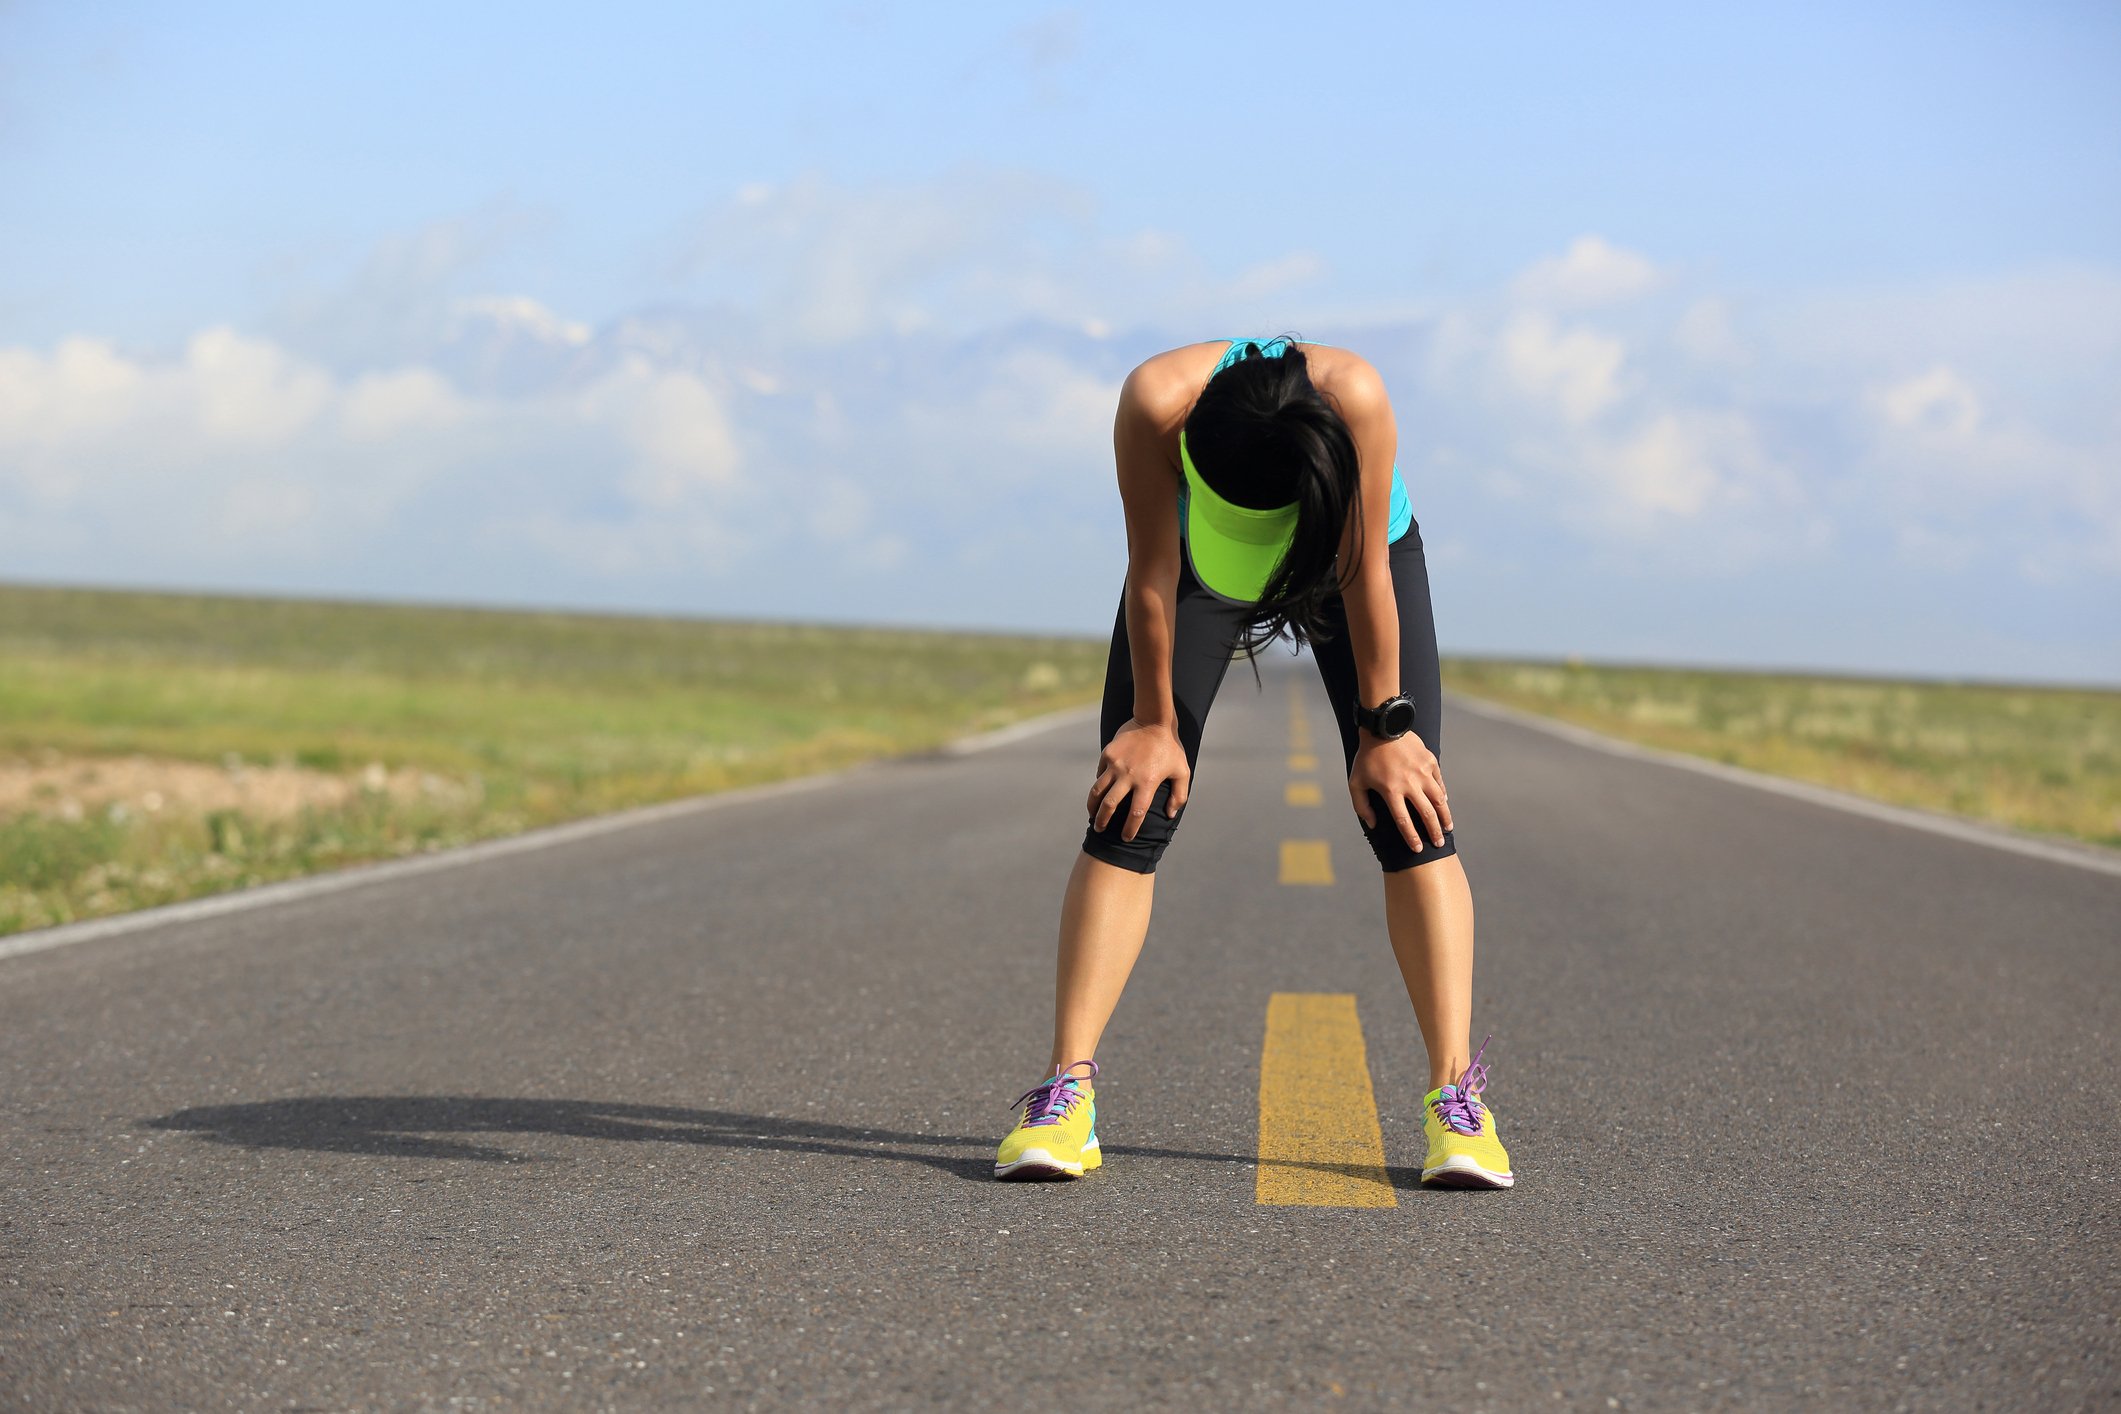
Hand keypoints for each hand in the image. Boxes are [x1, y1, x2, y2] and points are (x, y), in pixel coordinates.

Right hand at [1087, 718, 1189, 841]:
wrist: (1154, 720)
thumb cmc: (1170, 748)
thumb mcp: (1182, 772)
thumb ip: (1179, 795)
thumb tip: (1170, 814)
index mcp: (1147, 783)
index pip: (1136, 814)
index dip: (1130, 829)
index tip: (1126, 837)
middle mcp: (1129, 776)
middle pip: (1109, 805)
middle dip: (1102, 821)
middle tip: (1100, 829)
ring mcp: (1115, 764)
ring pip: (1098, 791)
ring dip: (1093, 806)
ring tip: (1092, 815)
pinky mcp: (1108, 754)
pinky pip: (1100, 774)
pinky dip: (1099, 784)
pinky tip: (1101, 791)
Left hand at [1348, 732, 1452, 852]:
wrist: (1383, 727)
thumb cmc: (1366, 757)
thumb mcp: (1355, 781)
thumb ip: (1361, 806)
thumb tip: (1372, 824)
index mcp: (1391, 790)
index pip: (1403, 821)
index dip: (1412, 837)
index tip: (1418, 849)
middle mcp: (1409, 783)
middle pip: (1426, 814)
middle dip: (1433, 832)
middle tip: (1438, 844)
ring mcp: (1422, 772)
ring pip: (1439, 800)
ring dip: (1445, 816)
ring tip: (1447, 828)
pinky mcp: (1430, 761)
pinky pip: (1439, 783)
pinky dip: (1442, 795)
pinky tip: (1444, 804)